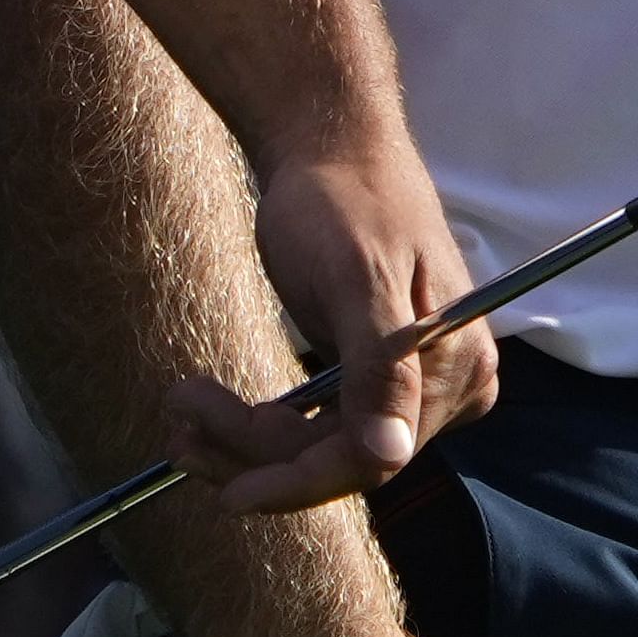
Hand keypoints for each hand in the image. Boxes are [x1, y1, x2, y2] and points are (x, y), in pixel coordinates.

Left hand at [178, 132, 493, 508]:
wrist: (330, 144)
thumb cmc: (345, 196)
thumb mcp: (357, 277)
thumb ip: (379, 370)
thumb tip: (391, 456)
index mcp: (457, 366)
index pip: (375, 459)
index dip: (299, 482)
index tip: (229, 492)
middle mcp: (445, 385)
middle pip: (342, 458)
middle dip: (256, 450)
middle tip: (180, 418)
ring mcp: (410, 382)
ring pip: (322, 449)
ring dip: (246, 442)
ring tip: (182, 411)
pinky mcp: (371, 374)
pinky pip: (318, 424)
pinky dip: (261, 426)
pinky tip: (210, 414)